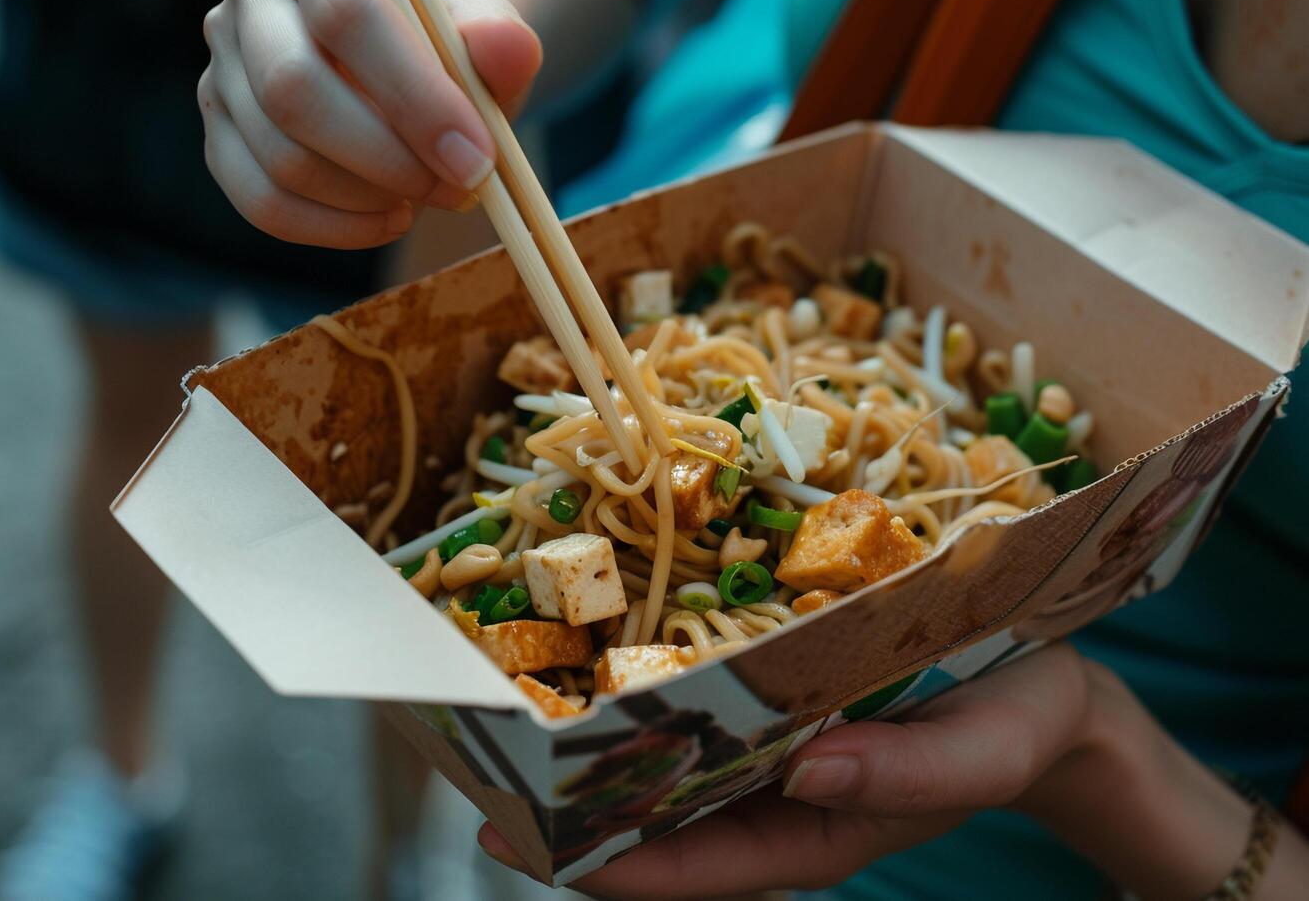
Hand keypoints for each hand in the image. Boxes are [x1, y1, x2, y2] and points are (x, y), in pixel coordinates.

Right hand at [199, 0, 541, 247]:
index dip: (414, 95)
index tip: (474, 159)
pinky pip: (260, 201)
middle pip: (293, 88)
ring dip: (365, 199)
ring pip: (278, 155)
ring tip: (425, 198)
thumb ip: (499, 36)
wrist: (408, 67)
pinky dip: (332, 228)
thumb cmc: (443, 43)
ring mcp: (223, 61)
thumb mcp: (481, 29)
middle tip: (457, 190)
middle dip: (388, 160)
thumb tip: (506, 48)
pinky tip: (384, 219)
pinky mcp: (218, 128)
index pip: (345, 9)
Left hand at [481, 643, 1103, 897]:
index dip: (612, 867)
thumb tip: (808, 770)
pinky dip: (642, 684)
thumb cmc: (1017, 722)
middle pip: (657, 816)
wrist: (1040, 676)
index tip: (525, 846)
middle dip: (571, 805)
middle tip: (479, 773)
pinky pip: (692, 695)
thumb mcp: (984, 753)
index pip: (698, 868)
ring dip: (592, 744)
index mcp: (815, 834)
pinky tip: (590, 652)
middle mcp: (774, 791)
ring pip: (663, 759)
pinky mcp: (771, 686)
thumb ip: (910, 775)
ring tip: (506, 719)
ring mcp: (767, 740)